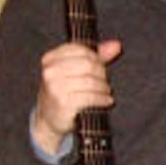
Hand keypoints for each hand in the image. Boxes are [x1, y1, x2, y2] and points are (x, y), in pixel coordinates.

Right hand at [31, 39, 121, 153]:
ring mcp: (55, 87)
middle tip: (104, 82)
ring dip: (103, 88)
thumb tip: (116, 45)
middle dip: (101, 74)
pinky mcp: (64, 103)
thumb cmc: (64, 93)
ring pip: (91, 81)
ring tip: (105, 92)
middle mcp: (50, 71)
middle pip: (88, 64)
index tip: (100, 66)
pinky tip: (106, 101)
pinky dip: (102, 99)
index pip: (80, 49)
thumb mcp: (76, 71)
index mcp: (50, 59)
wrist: (49, 119)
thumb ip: (96, 56)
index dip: (96, 58)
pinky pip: (91, 97)